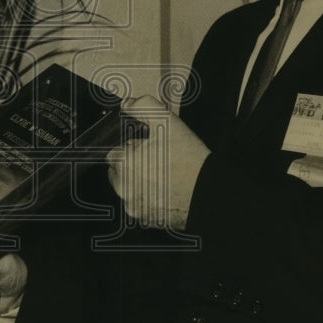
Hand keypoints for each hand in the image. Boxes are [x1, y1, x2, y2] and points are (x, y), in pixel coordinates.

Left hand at [105, 95, 209, 229]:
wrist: (209, 191)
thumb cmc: (188, 159)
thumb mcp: (166, 120)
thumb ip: (142, 106)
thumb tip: (127, 103)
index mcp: (124, 163)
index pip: (114, 152)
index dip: (132, 148)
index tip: (147, 149)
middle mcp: (124, 187)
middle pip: (118, 172)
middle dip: (132, 165)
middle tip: (157, 161)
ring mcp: (134, 206)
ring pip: (129, 189)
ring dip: (139, 182)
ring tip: (164, 176)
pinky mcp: (146, 220)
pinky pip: (141, 205)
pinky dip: (149, 199)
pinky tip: (166, 191)